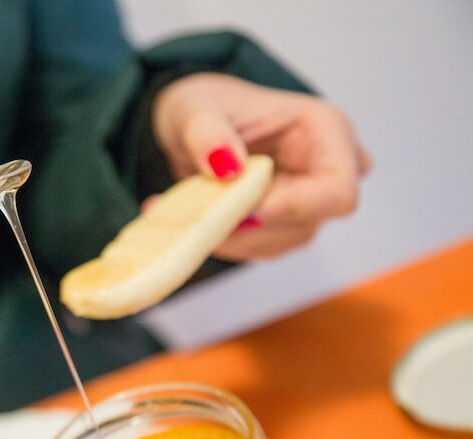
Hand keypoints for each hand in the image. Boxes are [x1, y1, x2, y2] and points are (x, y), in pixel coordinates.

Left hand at [152, 73, 370, 259]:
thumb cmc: (205, 106)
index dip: (293, 208)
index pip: (336, 190)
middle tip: (200, 214)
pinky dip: (226, 240)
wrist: (195, 125)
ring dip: (232, 236)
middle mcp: (327, 169)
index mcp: (325, 130)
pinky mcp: (286, 224)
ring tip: (188, 211)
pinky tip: (198, 218)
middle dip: (250, 225)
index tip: (243, 212)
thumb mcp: (194, 109)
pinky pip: (260, 247)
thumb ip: (207, 134)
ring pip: (280, 240)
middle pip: (308, 221)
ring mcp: (310, 201)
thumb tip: (225, 165)